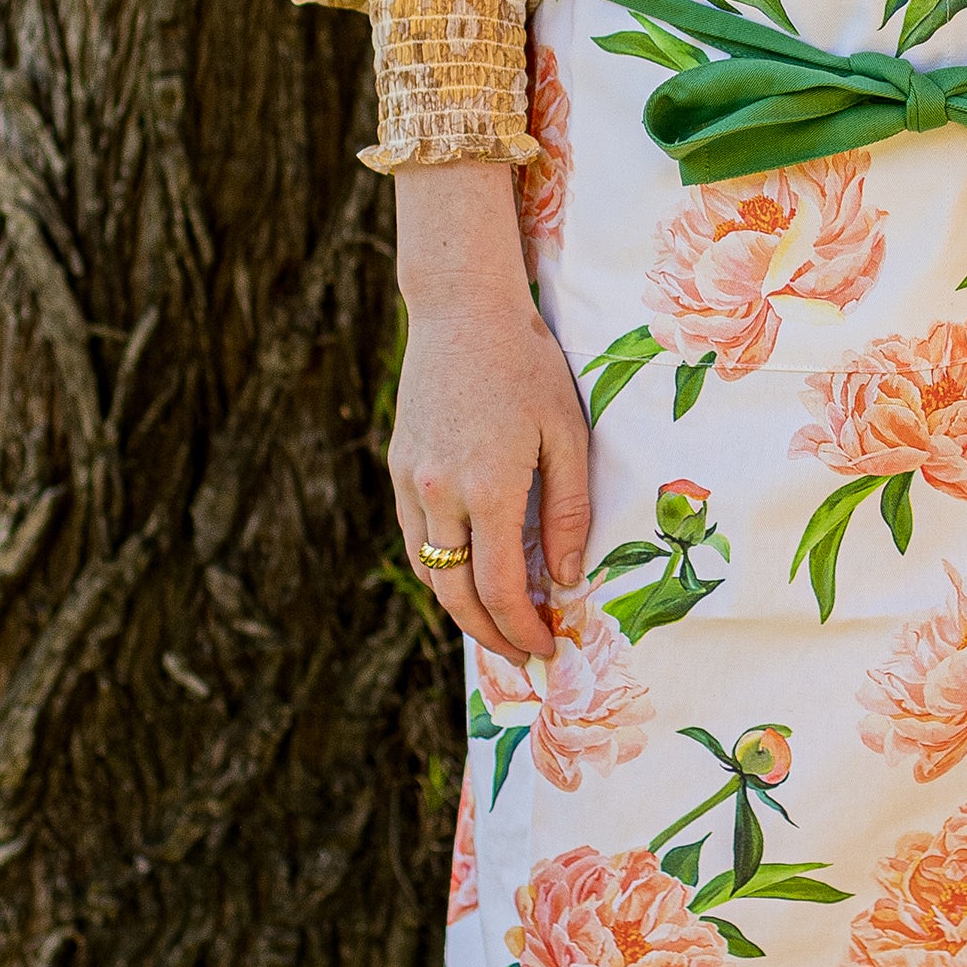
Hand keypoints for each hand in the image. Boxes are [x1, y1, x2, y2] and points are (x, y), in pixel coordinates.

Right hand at [389, 161, 590, 660]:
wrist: (462, 310)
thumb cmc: (528, 366)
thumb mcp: (567, 434)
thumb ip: (567, 511)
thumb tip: (568, 579)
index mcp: (488, 488)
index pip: (501, 589)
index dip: (523, 629)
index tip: (547, 648)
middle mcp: (440, 494)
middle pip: (457, 595)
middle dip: (491, 636)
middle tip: (522, 657)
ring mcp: (411, 482)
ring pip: (429, 572)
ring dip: (461, 610)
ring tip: (497, 626)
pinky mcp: (398, 467)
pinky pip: (414, 539)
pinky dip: (439, 570)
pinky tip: (468, 576)